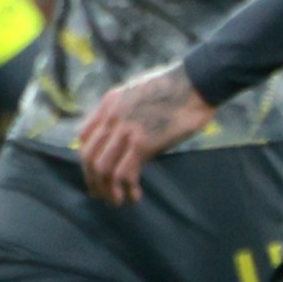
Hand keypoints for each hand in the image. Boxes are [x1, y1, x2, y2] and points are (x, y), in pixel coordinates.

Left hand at [78, 61, 212, 205]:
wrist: (198, 80)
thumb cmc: (178, 86)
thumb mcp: (139, 93)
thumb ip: (127, 110)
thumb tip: (129, 132)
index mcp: (109, 103)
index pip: (84, 137)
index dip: (88, 158)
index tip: (96, 171)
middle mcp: (111, 117)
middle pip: (89, 156)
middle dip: (92, 179)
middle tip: (100, 194)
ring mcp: (125, 130)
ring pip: (102, 168)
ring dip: (107, 189)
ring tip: (116, 201)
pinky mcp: (143, 143)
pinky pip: (124, 172)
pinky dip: (126, 189)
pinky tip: (134, 196)